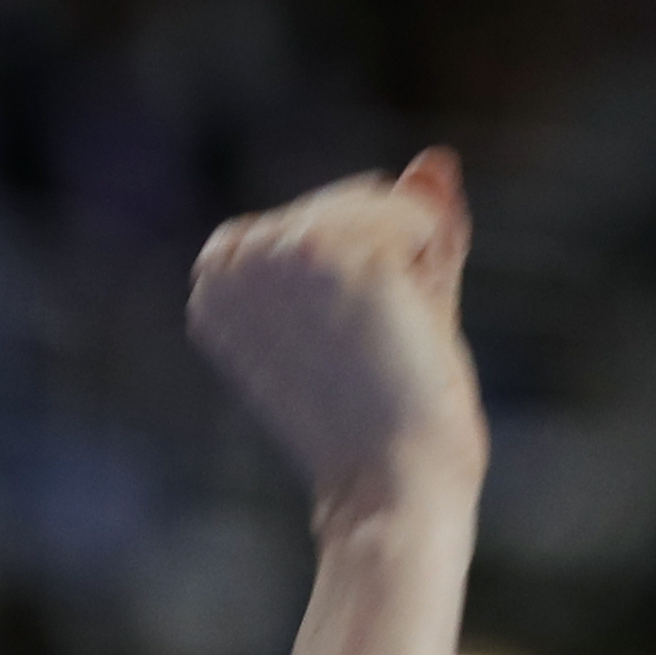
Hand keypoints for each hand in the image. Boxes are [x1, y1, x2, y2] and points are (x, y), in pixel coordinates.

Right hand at [187, 149, 485, 527]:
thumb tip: (438, 161)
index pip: (321, 219)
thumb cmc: (390, 425)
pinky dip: (437, 266)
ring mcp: (276, 251)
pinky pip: (420, 215)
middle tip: (378, 355)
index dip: (366, 279)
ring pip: (386, 203)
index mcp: (217, 274)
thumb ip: (411, 232)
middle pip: (351, 200)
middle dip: (392, 265)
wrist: (394, 493)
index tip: (350, 352)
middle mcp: (229, 257)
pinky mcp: (329, 252)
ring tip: (390, 345)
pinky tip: (406, 329)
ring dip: (417, 269)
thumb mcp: (390, 312)